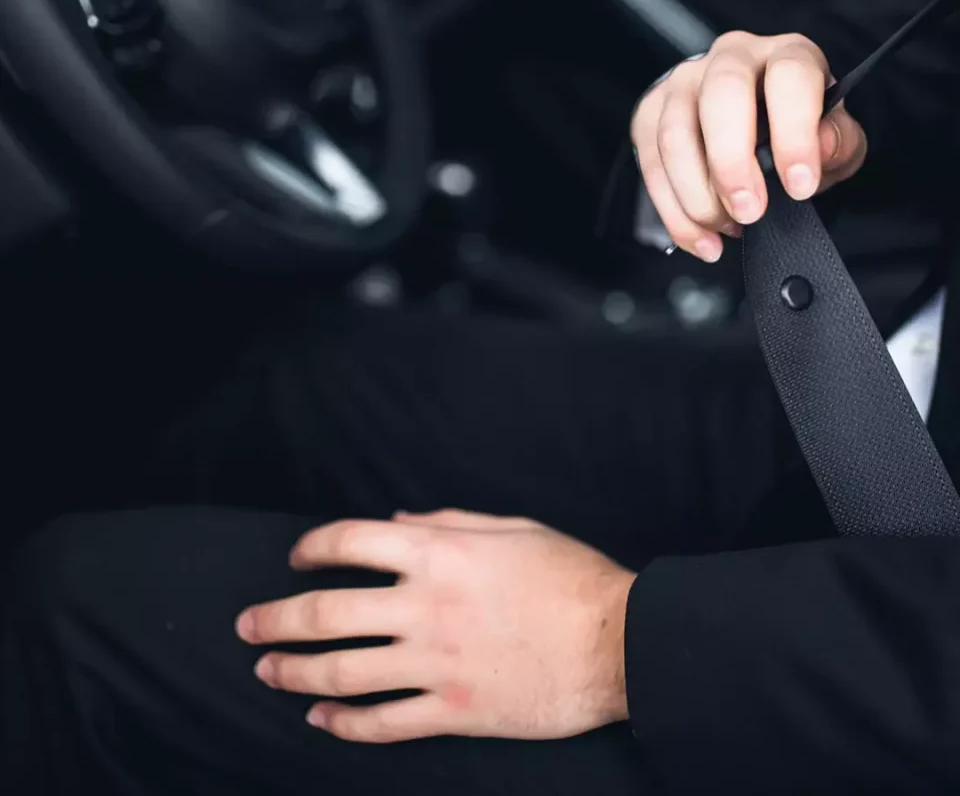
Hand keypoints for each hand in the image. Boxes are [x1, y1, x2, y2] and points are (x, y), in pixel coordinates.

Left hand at [236, 509, 636, 743]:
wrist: (617, 642)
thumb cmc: (569, 575)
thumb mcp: (512, 528)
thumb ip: (449, 520)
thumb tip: (398, 518)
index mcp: (439, 554)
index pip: (351, 541)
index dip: (313, 545)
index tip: (297, 555)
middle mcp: (425, 608)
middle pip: (327, 613)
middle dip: (276, 619)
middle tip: (247, 626)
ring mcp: (436, 665)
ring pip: (343, 673)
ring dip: (295, 673)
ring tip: (266, 670)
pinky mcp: (454, 712)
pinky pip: (384, 724)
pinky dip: (344, 724)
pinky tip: (319, 721)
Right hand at [632, 31, 867, 261]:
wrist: (754, 130)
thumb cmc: (795, 134)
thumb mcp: (834, 140)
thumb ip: (837, 143)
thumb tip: (819, 148)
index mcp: (785, 55)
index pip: (789, 77)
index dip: (794, 133)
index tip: (799, 186)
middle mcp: (730, 58)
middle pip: (721, 95)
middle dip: (732, 163)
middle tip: (750, 212)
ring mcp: (683, 84)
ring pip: (675, 134)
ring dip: (698, 194)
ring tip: (726, 227)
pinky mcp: (650, 115)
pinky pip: (650, 165)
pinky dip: (674, 213)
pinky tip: (701, 238)